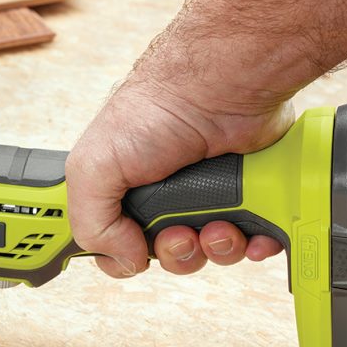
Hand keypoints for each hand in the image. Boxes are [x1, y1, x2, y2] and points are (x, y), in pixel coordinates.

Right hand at [65, 75, 292, 277]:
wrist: (221, 86)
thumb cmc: (153, 111)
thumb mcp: (93, 166)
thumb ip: (90, 222)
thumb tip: (126, 260)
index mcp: (125, 191)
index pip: (117, 245)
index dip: (124, 256)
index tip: (134, 253)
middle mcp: (166, 197)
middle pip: (168, 256)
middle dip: (177, 254)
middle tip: (182, 233)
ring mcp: (209, 197)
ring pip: (213, 252)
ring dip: (217, 249)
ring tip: (220, 224)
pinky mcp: (250, 194)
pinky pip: (255, 239)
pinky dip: (256, 243)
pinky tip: (253, 231)